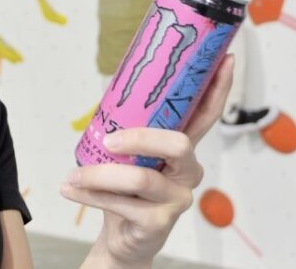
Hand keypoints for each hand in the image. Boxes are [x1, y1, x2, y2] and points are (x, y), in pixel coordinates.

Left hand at [64, 56, 235, 268]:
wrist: (122, 237)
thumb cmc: (126, 189)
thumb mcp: (128, 155)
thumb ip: (128, 125)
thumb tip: (114, 86)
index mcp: (182, 148)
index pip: (207, 115)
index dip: (219, 87)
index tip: (225, 58)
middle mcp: (188, 171)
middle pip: (177, 144)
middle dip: (139, 138)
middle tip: (108, 140)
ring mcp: (177, 198)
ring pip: (140, 178)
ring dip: (98, 175)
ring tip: (73, 175)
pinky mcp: (160, 221)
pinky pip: (121, 203)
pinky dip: (90, 195)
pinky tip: (69, 190)